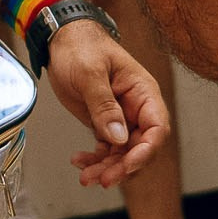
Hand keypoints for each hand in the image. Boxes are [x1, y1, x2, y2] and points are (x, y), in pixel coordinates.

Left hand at [43, 18, 169, 187]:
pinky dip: (95, 159)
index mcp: (142, 92)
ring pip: (122, 153)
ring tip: (86, 176)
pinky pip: (106, 149)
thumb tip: (118, 137)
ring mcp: (121, 117)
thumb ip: (104, 105)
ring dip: (106, 168)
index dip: (145, 151)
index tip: (127, 165)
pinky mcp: (104, 122)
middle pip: (139, 147)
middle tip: (101, 179)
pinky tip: (80, 161)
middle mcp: (136, 108)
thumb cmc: (80, 47)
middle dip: (122, 167)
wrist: (61, 39)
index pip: (157, 128)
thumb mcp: (90, 73)